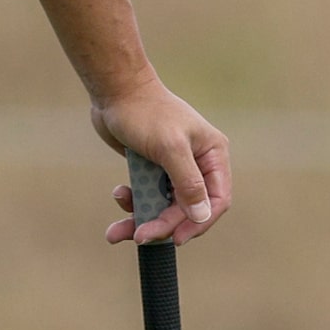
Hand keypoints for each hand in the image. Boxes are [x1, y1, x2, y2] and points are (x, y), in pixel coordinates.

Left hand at [90, 73, 230, 246]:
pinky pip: (147, 197)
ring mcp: (173, 168)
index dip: (198, 223)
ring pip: (164, 206)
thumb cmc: (145, 113)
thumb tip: (202, 215)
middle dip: (162, 225)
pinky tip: (119, 193)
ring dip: (141, 219)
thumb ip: (187, 182)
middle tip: (139, 236)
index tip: (175, 238)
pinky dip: (133, 202)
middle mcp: (197, 164)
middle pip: (186, 209)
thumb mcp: (169, 147)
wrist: (113, 90)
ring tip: (116, 232)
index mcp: (212, 155)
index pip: (216, 200)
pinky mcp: (151, 169)